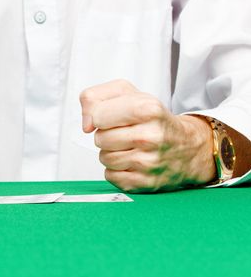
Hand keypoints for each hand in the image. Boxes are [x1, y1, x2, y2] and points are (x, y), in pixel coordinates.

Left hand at [79, 80, 215, 191]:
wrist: (189, 148)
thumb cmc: (154, 120)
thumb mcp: (128, 94)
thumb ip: (95, 97)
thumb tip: (86, 125)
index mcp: (147, 109)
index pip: (98, 116)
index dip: (99, 117)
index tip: (111, 117)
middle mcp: (150, 136)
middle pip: (99, 139)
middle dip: (107, 135)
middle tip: (125, 133)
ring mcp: (149, 162)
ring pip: (104, 158)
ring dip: (111, 153)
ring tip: (130, 147)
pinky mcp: (145, 183)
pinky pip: (110, 176)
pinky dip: (117, 170)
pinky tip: (133, 162)